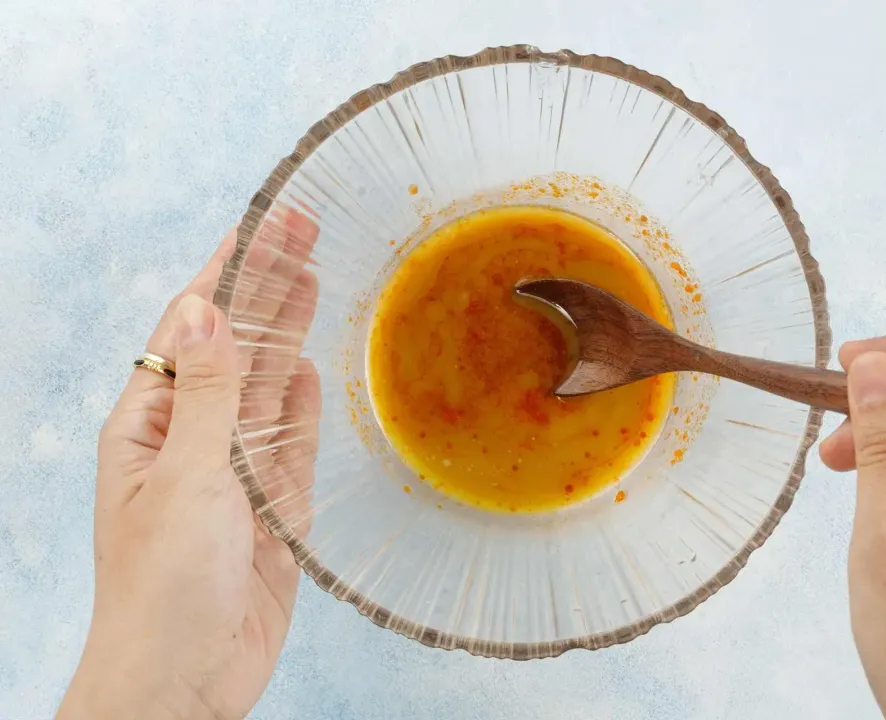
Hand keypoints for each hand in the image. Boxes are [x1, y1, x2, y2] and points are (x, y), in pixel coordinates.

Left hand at [59, 215, 319, 719]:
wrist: (185, 680)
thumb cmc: (161, 587)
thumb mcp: (184, 479)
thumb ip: (206, 396)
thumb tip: (207, 309)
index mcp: (149, 425)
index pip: (191, 327)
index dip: (229, 270)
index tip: (264, 223)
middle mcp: (190, 439)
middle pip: (234, 346)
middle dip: (266, 287)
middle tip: (304, 228)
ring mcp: (232, 472)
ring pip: (266, 387)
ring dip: (287, 332)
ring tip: (313, 276)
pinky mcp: (270, 507)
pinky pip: (289, 442)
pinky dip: (299, 404)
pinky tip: (306, 367)